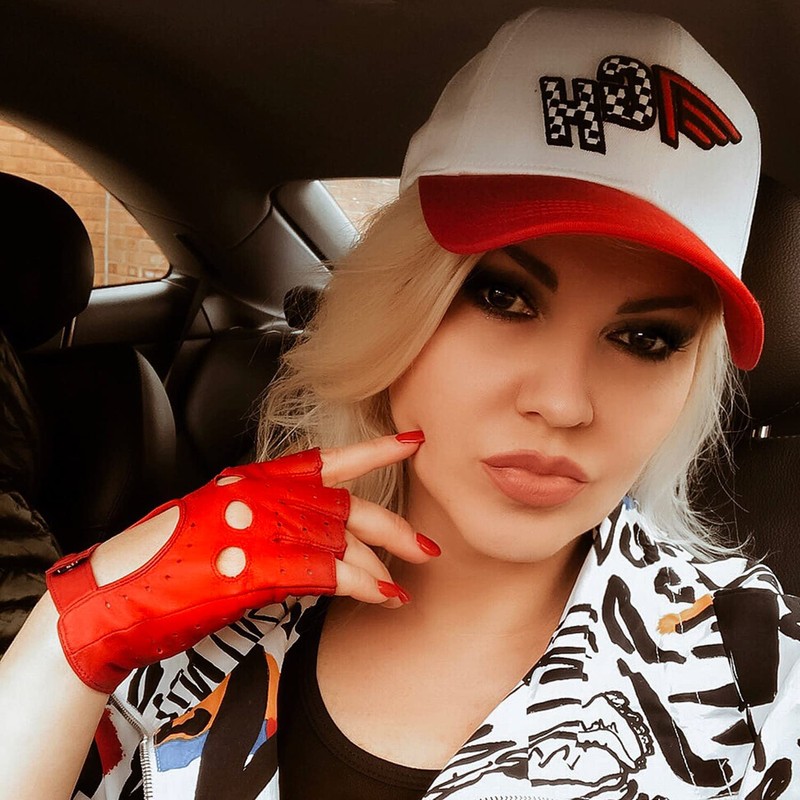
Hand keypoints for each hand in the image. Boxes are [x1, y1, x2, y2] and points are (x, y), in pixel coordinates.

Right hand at [46, 432, 435, 693]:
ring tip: (405, 584)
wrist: (117, 594)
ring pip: (344, 539)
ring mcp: (261, 527)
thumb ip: (269, 519)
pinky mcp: (258, 566)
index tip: (414, 441)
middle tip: (425, 545)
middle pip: (347, 504)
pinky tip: (384, 595)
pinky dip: (362, 585)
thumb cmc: (164, 561)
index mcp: (254, 478)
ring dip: (381, 565)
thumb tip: (317, 538)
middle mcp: (263, 494)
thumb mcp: (220, 521)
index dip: (376, 450)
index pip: (329, 458)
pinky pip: (329, 572)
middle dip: (393, 527)